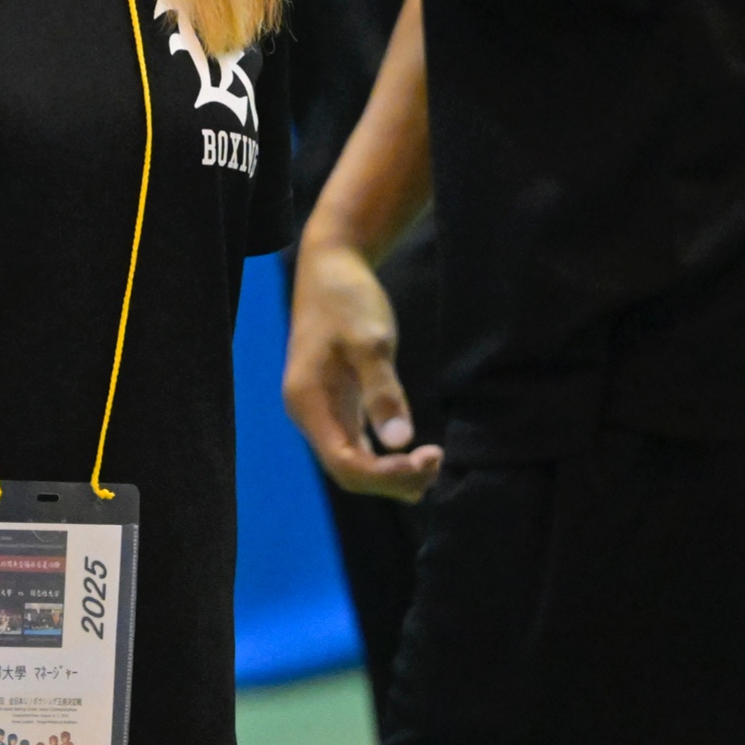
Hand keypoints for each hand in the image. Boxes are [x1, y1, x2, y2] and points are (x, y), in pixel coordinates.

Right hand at [283, 236, 442, 501]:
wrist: (331, 265)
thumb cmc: (347, 298)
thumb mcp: (369, 340)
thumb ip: (383, 391)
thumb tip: (400, 442)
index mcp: (307, 401)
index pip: (344, 463)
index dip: (385, 475)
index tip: (426, 459)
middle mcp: (310, 413)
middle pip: (347, 471)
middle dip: (392, 478)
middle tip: (437, 462)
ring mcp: (322, 408)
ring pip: (353, 461)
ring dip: (391, 473)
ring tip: (433, 463)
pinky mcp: (337, 400)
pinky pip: (359, 444)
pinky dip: (386, 457)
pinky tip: (415, 456)